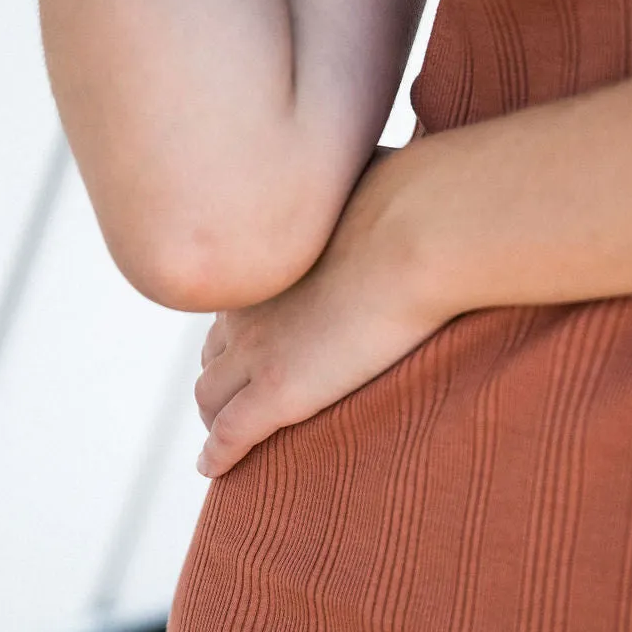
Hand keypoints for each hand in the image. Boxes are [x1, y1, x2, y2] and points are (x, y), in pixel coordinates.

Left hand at [193, 146, 443, 476]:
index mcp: (269, 254)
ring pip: (212, 393)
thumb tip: (402, 163)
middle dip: (219, 369)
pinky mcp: (279, 393)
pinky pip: (232, 433)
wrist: (419, 230)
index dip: (239, 321)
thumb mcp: (377, 180)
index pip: (237, 297)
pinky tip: (214, 468)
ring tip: (223, 434)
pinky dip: (218, 453)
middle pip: (215, 346)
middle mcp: (250, 303)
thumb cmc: (415, 198)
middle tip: (232, 391)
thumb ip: (370, 187)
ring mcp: (259, 350)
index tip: (252, 335)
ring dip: (214, 414)